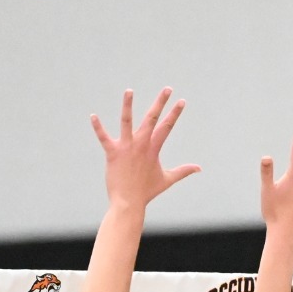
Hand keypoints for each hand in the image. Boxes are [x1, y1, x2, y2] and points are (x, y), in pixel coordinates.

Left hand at [90, 88, 199, 209]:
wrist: (129, 203)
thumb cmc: (147, 191)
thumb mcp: (167, 179)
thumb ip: (183, 171)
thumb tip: (199, 169)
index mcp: (154, 149)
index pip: (167, 127)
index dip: (175, 113)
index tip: (181, 101)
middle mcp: (141, 145)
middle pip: (152, 119)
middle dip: (161, 102)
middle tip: (168, 89)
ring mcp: (127, 148)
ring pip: (127, 122)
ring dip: (128, 105)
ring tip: (129, 90)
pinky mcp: (112, 153)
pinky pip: (103, 137)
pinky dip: (98, 127)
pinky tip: (93, 116)